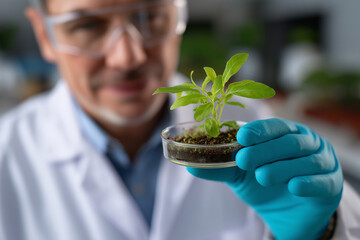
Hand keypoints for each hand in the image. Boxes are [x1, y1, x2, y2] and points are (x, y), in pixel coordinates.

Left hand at [187, 118, 342, 239]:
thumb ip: (221, 168)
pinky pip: (322, 180)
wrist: (287, 214)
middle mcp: (306, 143)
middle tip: (244, 160)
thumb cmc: (265, 185)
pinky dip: (308, 182)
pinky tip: (293, 186)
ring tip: (262, 176)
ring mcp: (321, 162)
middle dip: (265, 149)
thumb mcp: (240, 176)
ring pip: (305, 159)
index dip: (259, 130)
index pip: (274, 126)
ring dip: (282, 166)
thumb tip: (190, 166)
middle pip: (288, 140)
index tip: (242, 137)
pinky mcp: (331, 184)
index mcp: (285, 134)